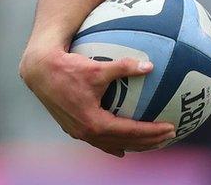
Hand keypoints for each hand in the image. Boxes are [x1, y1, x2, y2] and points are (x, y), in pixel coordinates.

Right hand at [19, 48, 175, 156]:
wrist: (40, 72)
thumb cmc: (69, 68)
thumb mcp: (99, 68)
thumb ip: (125, 67)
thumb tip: (150, 66)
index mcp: (94, 122)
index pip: (130, 131)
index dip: (152, 131)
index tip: (170, 128)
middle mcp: (86, 132)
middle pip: (124, 142)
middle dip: (148, 141)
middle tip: (169, 135)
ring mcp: (78, 132)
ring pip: (111, 144)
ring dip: (133, 143)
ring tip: (152, 141)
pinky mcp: (73, 127)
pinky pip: (99, 139)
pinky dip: (115, 142)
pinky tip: (123, 145)